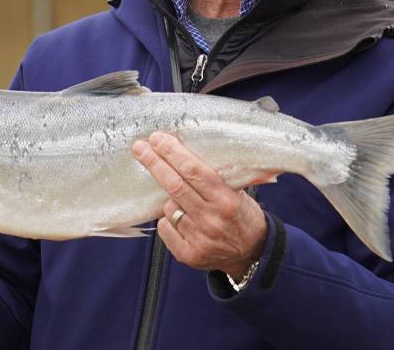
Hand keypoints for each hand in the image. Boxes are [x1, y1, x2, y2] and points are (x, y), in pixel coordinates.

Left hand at [132, 131, 266, 278]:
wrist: (253, 254)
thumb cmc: (243, 216)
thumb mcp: (239, 192)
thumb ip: (216, 176)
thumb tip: (184, 150)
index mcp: (226, 200)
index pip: (194, 171)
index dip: (172, 153)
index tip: (157, 139)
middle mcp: (212, 220)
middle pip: (174, 185)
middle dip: (154, 163)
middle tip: (140, 148)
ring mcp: (199, 239)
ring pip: (169, 208)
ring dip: (169, 199)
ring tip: (185, 202)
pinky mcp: (188, 255)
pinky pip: (165, 228)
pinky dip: (168, 220)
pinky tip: (182, 220)